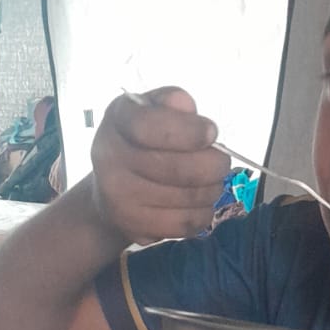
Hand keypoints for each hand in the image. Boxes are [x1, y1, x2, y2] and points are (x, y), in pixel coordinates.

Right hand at [91, 88, 229, 243]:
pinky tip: (197, 202)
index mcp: (117, 119)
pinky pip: (187, 223)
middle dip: (213, 165)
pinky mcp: (135, 227)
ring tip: (209, 181)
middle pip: (177, 168)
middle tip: (220, 162)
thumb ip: (171, 102)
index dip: (188, 131)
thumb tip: (185, 106)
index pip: (150, 126)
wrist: (110, 191)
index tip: (211, 133)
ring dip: (211, 189)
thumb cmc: (142, 141)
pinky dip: (203, 212)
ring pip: (188, 198)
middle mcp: (109, 158)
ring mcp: (119, 198)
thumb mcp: (153, 109)